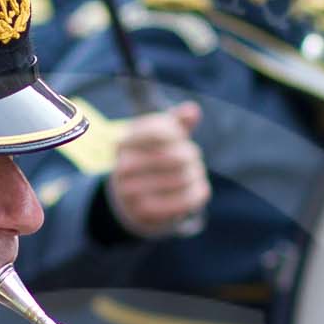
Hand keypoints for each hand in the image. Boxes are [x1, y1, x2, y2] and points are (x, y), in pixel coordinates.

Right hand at [105, 101, 209, 238]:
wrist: (131, 203)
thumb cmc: (151, 161)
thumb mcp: (159, 138)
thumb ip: (176, 122)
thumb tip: (193, 111)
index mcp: (124, 142)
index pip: (159, 130)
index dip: (177, 133)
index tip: (180, 137)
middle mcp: (123, 167)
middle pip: (176, 156)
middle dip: (191, 155)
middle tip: (194, 159)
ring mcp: (132, 192)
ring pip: (182, 178)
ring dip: (196, 174)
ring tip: (196, 174)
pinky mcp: (145, 213)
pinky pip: (183, 201)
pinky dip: (197, 193)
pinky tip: (200, 189)